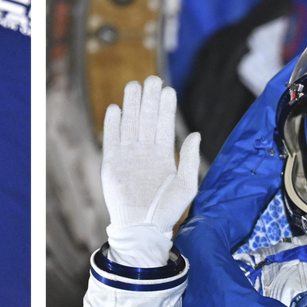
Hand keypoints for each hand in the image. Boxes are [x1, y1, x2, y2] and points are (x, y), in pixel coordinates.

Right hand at [100, 76, 200, 266]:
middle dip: (148, 100)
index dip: (166, 107)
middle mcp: (145, 152)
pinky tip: (116, 108)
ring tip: (134, 86)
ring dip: (131, 106)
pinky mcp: (111, 164)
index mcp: (163, 155)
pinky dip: (112, 125)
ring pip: (129, 125)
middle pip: (146, 119)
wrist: (143, 228)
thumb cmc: (168, 211)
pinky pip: (111, 140)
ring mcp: (127, 157)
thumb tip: (195, 134)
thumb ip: (189, 159)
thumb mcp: (187, 185)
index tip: (168, 89)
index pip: (164, 125)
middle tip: (151, 79)